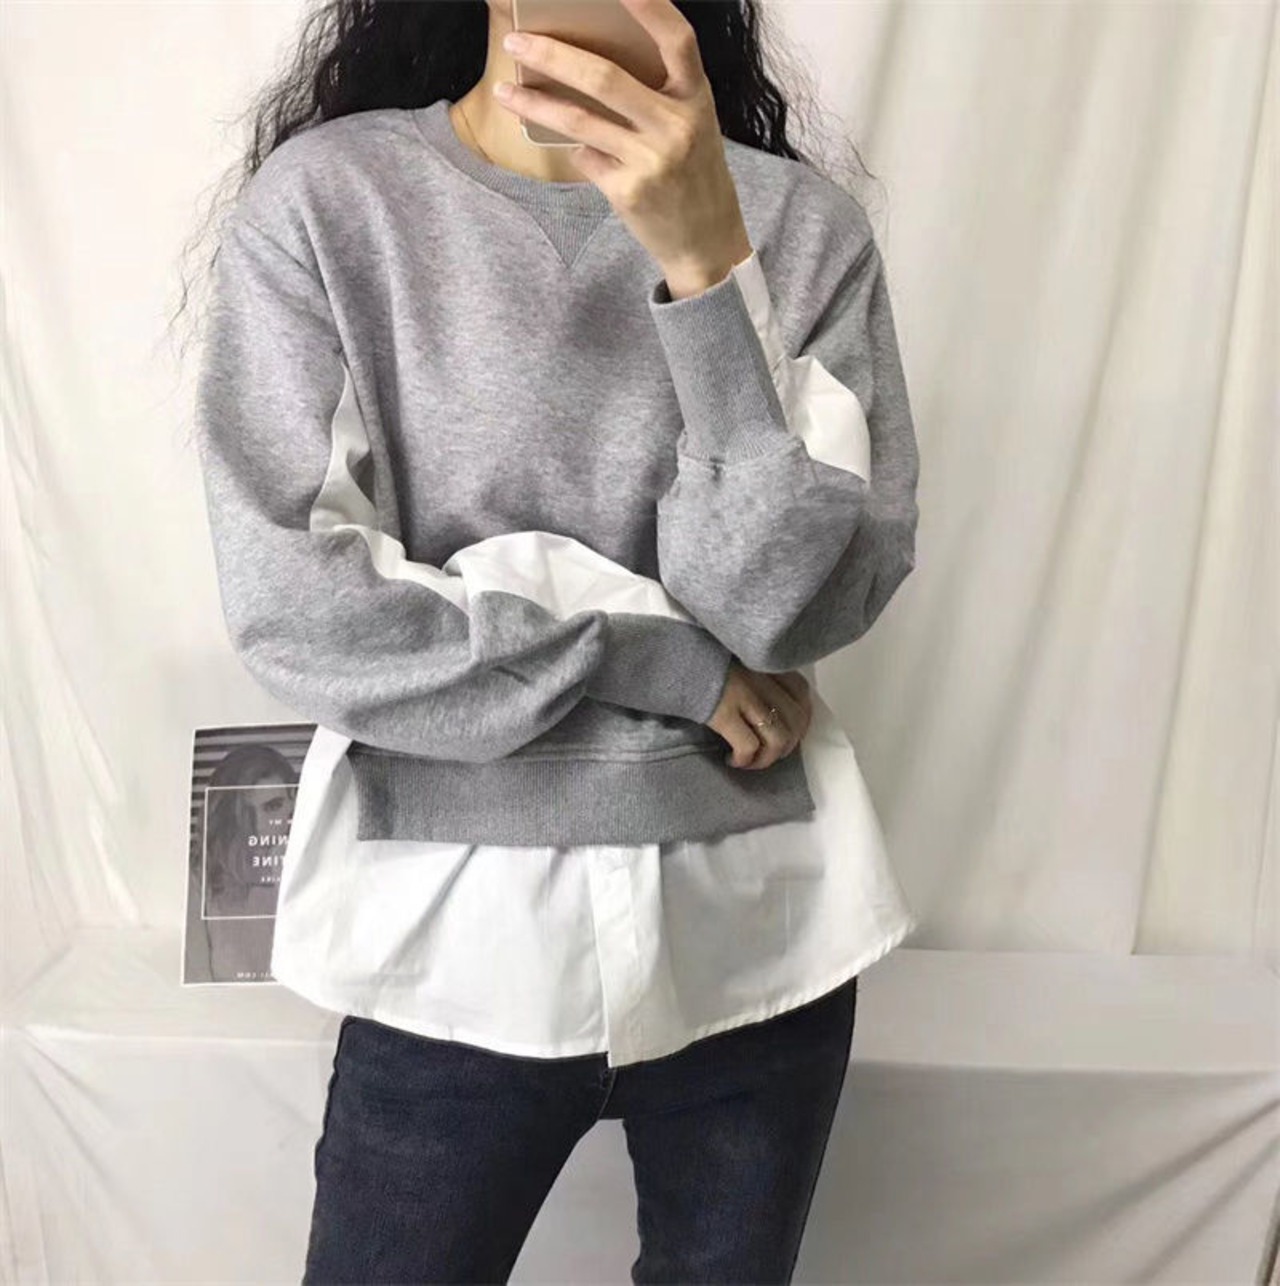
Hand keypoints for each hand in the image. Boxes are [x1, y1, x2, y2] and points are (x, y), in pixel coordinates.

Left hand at [495, 0, 752, 295]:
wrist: (706, 241)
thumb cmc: (693, 171)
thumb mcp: (692, 123)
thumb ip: (658, 92)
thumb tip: (589, 59)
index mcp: (696, 97)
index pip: (677, 39)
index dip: (650, 6)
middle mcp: (676, 126)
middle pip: (604, 77)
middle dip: (552, 55)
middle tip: (515, 41)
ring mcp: (651, 160)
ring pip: (579, 120)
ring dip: (535, 103)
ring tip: (505, 91)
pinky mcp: (628, 191)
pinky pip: (585, 157)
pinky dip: (574, 148)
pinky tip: (569, 145)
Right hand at [706, 659, 813, 770]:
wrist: (668, 658)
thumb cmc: (700, 664)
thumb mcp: (738, 662)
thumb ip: (757, 677)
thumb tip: (773, 709)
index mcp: (764, 665)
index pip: (802, 693)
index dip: (801, 719)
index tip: (789, 734)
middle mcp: (760, 679)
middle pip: (795, 721)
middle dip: (786, 746)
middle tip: (767, 754)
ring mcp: (744, 696)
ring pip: (777, 739)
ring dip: (766, 759)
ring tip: (750, 762)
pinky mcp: (723, 713)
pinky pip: (748, 746)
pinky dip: (744, 760)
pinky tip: (731, 760)